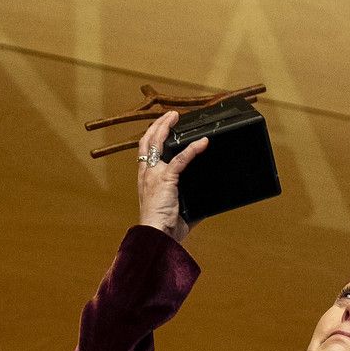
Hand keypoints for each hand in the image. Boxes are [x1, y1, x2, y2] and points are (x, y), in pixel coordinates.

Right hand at [134, 110, 210, 242]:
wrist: (156, 234)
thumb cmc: (162, 227)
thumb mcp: (174, 211)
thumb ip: (187, 204)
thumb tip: (204, 206)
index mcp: (145, 180)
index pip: (145, 153)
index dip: (152, 138)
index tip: (161, 129)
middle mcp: (146, 174)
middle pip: (147, 141)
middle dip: (157, 126)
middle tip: (169, 116)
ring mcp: (154, 174)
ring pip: (157, 143)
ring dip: (166, 127)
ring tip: (176, 117)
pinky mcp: (166, 178)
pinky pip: (181, 159)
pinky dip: (193, 149)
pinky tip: (203, 143)